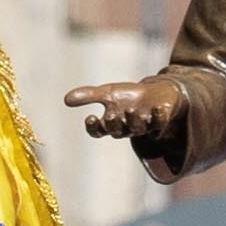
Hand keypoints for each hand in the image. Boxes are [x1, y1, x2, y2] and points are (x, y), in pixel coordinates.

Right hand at [66, 74, 185, 147]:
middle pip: (118, 132)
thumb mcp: (108, 93)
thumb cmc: (129, 96)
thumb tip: (65, 100)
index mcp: (112, 122)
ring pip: (137, 129)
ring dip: (133, 120)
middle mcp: (127, 127)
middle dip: (114, 124)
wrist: (155, 94)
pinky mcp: (160, 122)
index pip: (99, 131)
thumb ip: (89, 95)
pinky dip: (158, 117)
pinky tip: (156, 108)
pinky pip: (159, 124)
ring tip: (130, 110)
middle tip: (112, 114)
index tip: (90, 118)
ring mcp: (144, 126)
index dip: (94, 128)